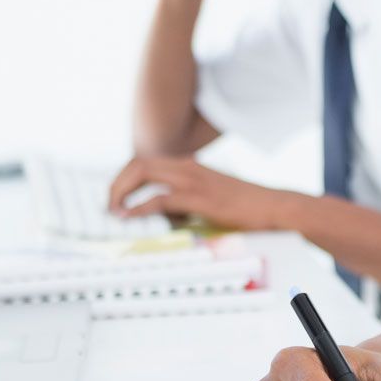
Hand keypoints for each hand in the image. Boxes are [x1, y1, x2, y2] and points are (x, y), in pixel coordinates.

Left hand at [106, 154, 291, 230]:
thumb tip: (161, 217)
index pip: (145, 162)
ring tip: (113, 211)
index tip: (114, 198)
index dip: (124, 178)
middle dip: (116, 184)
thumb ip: (184, 202)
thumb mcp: (208, 197)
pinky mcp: (199, 197)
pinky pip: (159, 198)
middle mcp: (186, 166)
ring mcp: (192, 179)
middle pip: (137, 164)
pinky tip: (129, 217)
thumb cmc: (244, 206)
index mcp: (188, 165)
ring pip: (143, 173)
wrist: (272, 207)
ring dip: (121, 192)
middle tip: (108, 206)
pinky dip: (139, 207)